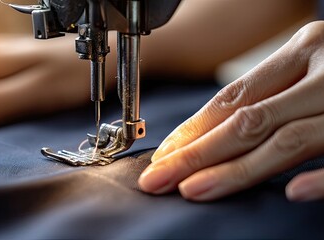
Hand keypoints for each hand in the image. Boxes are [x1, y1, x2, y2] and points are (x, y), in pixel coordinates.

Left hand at [138, 21, 323, 201]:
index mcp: (304, 51)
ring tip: (195, 190)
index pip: (232, 97)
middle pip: (249, 119)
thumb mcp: (312, 65)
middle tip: (158, 180)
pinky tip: (294, 193)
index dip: (192, 131)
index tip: (162, 157)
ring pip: (288, 139)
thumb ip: (273, 92)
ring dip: (238, 169)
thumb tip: (213, 131)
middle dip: (197, 154)